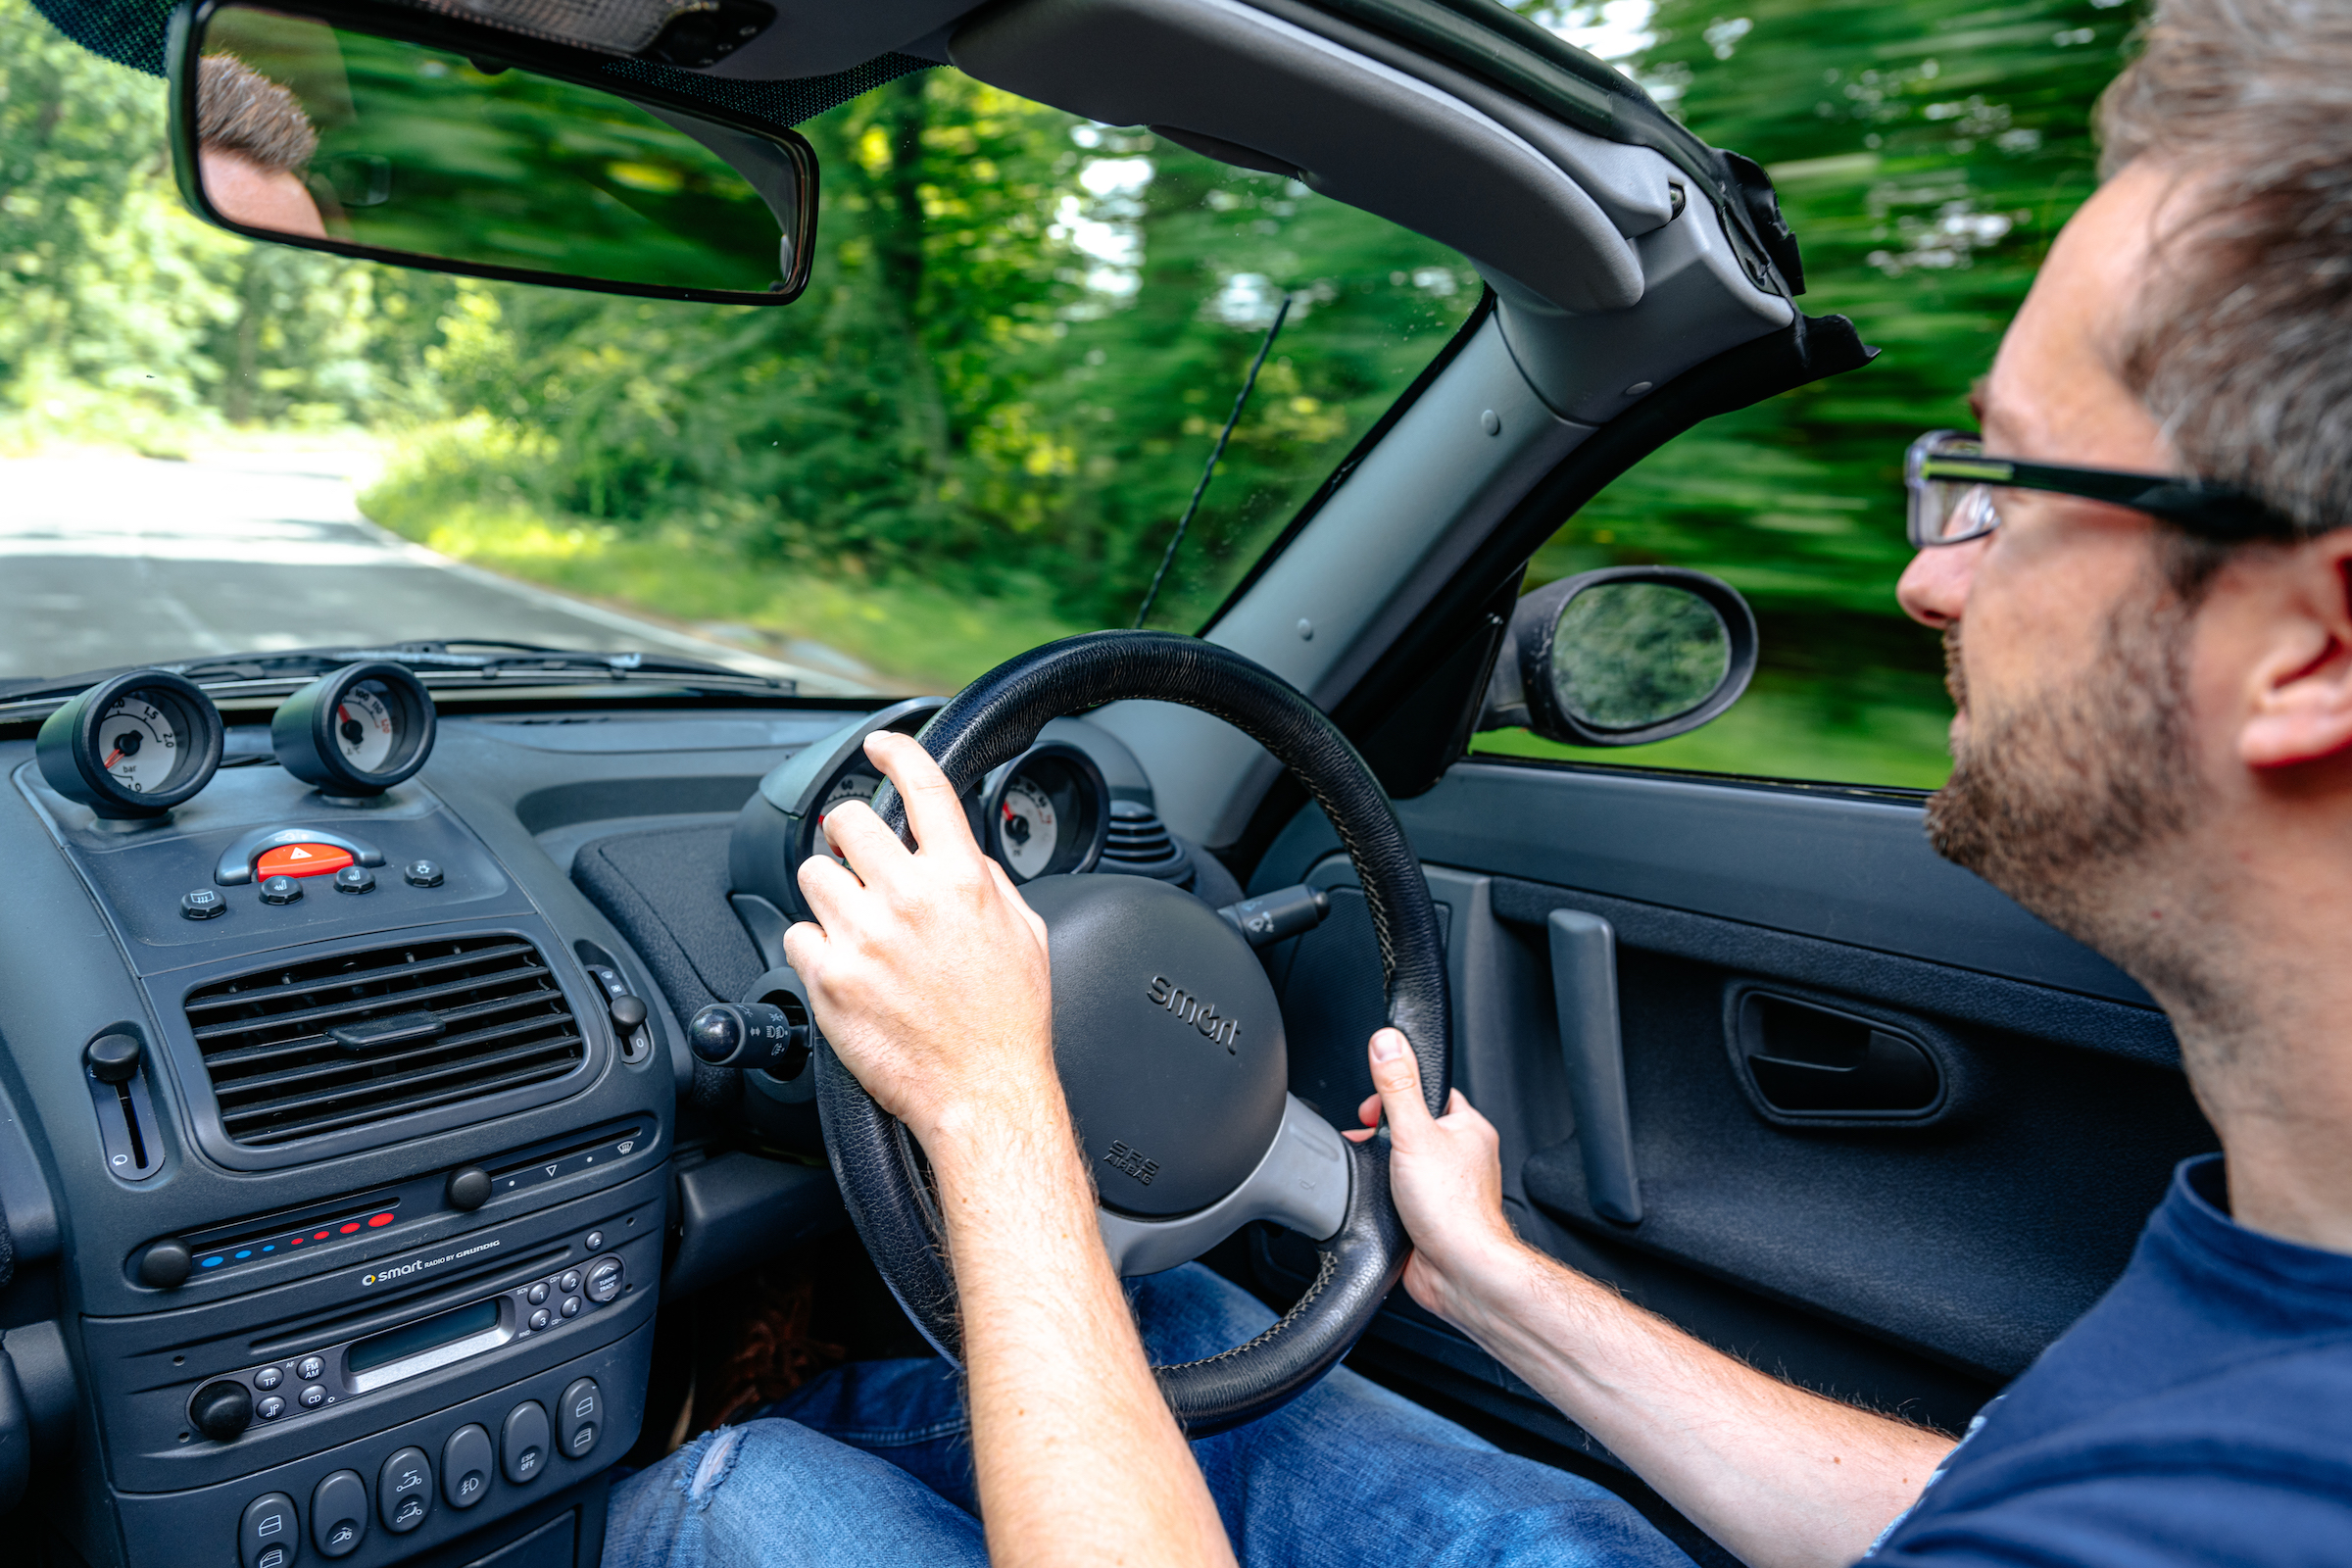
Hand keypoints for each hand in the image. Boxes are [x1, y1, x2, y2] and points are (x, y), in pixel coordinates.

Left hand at [782, 731, 1058, 1157]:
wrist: (984, 1091)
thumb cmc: (1008, 1021)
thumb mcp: (1024, 932)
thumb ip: (988, 880)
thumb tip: (960, 853)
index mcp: (961, 880)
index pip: (924, 787)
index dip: (896, 753)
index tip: (880, 747)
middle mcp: (909, 900)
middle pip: (847, 821)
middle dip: (850, 834)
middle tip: (859, 858)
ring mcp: (864, 938)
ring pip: (813, 874)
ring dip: (831, 892)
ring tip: (856, 924)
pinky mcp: (831, 979)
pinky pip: (797, 934)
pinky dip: (815, 946)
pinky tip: (846, 965)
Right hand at [1344, 1028, 1526, 1320]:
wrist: (1459, 1273)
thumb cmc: (1453, 1210)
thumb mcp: (1414, 1134)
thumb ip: (1397, 1086)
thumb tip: (1387, 1042)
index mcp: (1468, 1129)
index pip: (1431, 1092)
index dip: (1397, 1092)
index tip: (1373, 1105)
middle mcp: (1462, 1158)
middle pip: (1411, 1127)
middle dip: (1382, 1134)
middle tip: (1368, 1140)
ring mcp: (1446, 1188)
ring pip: (1404, 1162)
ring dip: (1381, 1167)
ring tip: (1372, 1172)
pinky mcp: (1428, 1216)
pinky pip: (1399, 1194)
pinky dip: (1382, 1195)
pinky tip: (1375, 1200)